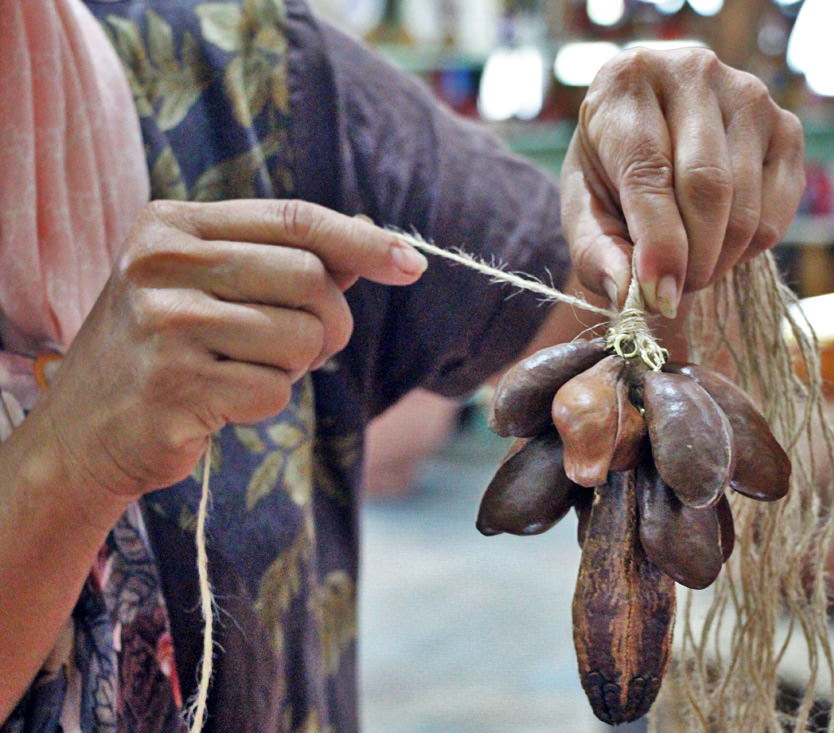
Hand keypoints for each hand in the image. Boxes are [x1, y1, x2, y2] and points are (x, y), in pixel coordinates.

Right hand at [31, 199, 425, 498]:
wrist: (83, 432)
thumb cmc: (164, 351)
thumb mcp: (210, 286)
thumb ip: (285, 259)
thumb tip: (372, 239)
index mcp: (172, 225)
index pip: (294, 219)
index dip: (363, 242)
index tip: (412, 264)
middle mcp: (161, 264)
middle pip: (310, 279)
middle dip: (330, 321)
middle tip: (305, 346)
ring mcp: (163, 325)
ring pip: (301, 337)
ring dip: (296, 365)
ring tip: (248, 369)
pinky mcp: (174, 386)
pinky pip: (274, 390)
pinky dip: (267, 401)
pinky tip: (223, 400)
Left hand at [560, 47, 804, 317]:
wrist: (653, 127)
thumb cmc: (609, 169)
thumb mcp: (584, 206)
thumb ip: (596, 252)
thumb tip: (628, 296)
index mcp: (628, 83)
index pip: (651, 173)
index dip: (658, 243)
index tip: (658, 297)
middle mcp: (694, 72)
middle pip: (708, 189)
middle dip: (692, 260)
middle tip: (672, 292)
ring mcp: (749, 96)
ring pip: (746, 207)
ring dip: (718, 261)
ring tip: (689, 268)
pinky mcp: (786, 127)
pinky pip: (777, 213)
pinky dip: (748, 250)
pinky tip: (719, 244)